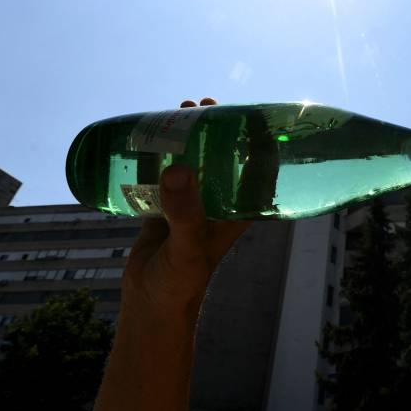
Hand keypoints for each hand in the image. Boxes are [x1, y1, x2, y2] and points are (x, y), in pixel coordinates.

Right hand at [121, 97, 249, 314]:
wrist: (151, 303)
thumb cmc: (181, 282)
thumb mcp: (187, 246)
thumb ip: (185, 212)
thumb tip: (179, 169)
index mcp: (237, 211)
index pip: (259, 168)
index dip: (259, 140)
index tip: (249, 111)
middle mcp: (219, 203)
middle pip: (226, 157)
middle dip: (219, 129)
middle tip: (204, 106)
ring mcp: (193, 204)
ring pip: (196, 161)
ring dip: (190, 136)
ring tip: (180, 111)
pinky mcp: (167, 207)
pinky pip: (168, 173)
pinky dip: (162, 154)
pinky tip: (151, 136)